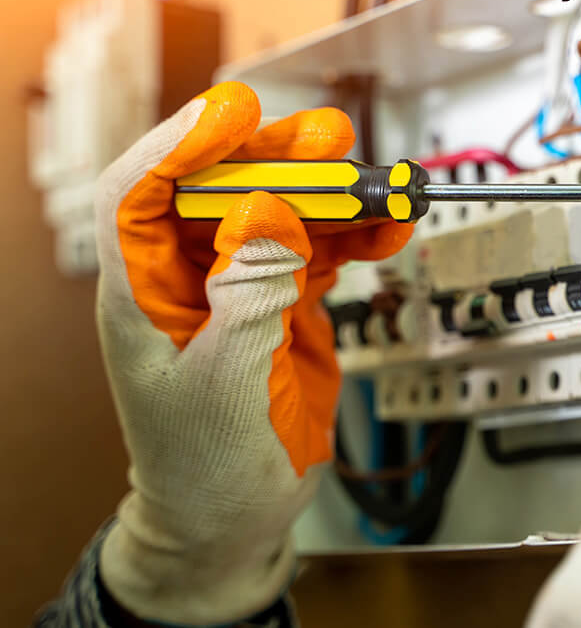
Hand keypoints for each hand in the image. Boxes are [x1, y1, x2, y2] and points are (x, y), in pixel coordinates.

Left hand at [95, 82, 411, 623]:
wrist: (234, 519)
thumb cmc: (204, 467)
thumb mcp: (225, 385)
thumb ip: (249, 295)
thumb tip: (267, 212)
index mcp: (144, 296)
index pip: (140, 195)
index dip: (179, 145)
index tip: (233, 113)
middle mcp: (189, 280)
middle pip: (225, 192)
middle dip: (275, 160)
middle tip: (329, 141)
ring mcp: (240, 289)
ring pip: (283, 217)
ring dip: (331, 196)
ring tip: (380, 185)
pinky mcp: (283, 306)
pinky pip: (320, 255)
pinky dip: (356, 240)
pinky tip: (388, 231)